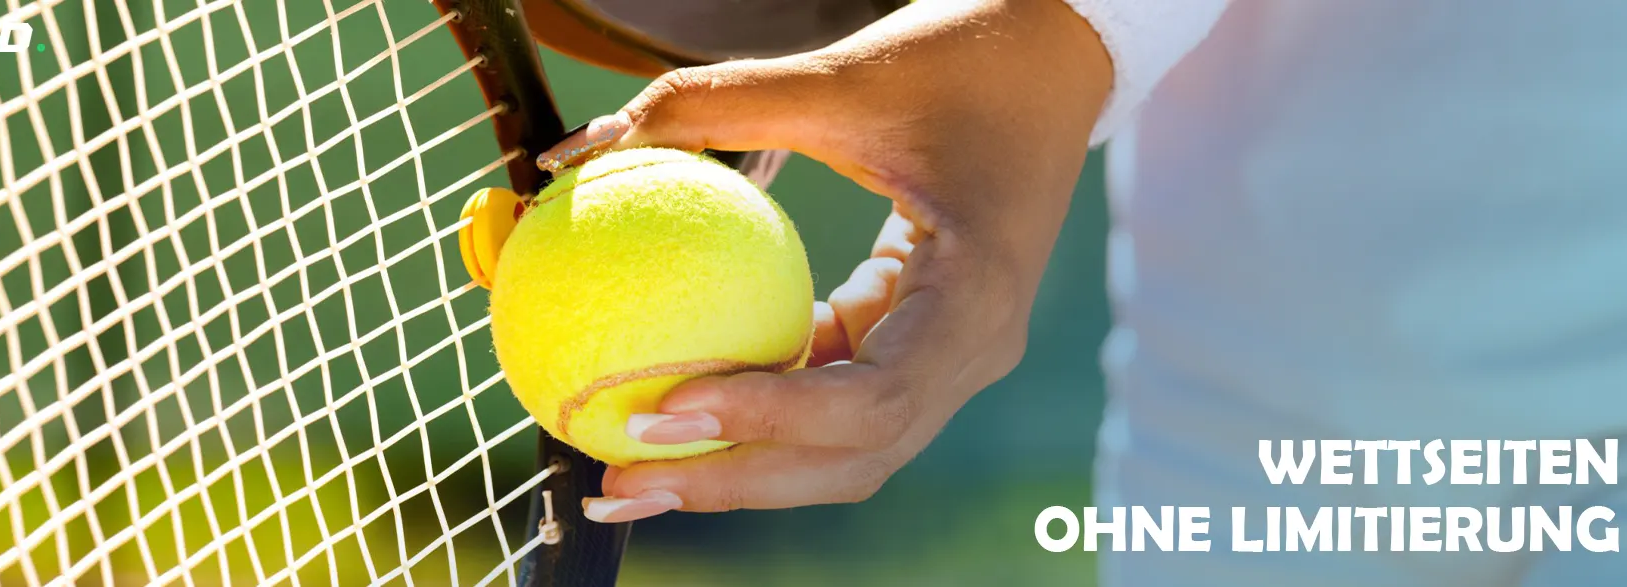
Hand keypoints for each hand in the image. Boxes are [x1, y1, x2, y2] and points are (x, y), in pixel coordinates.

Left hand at [537, 0, 1113, 522]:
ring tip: (627, 474)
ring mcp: (947, 359)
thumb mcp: (840, 77)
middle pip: (852, 460)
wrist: (1049, 58)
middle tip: (620, 481)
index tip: (668, 407)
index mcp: (974, 298)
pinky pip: (830, 401)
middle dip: (734, 483)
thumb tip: (577, 150)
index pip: (873, 399)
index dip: (769, 421)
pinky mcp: (914, 346)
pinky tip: (672, 407)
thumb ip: (711, 106)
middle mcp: (970, 351)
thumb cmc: (960, 58)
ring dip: (737, 470)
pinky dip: (755, 415)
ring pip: (841, 452)